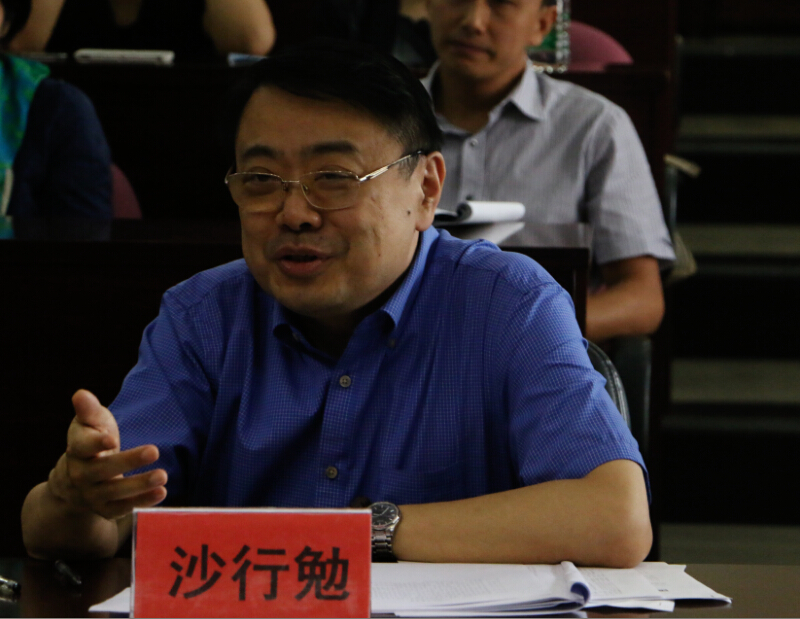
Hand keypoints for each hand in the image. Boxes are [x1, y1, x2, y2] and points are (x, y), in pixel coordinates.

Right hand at [47, 389, 167, 519]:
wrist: (75, 481)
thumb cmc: (90, 442)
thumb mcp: (88, 424)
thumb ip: (88, 410)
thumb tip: (80, 394)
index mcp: (77, 451)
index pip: (82, 447)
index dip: (95, 443)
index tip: (110, 439)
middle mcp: (81, 475)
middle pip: (102, 470)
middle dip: (128, 461)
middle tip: (155, 450)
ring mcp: (92, 495)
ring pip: (114, 492)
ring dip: (139, 485)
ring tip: (163, 475)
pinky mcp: (106, 509)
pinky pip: (123, 509)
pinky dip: (141, 502)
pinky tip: (161, 492)